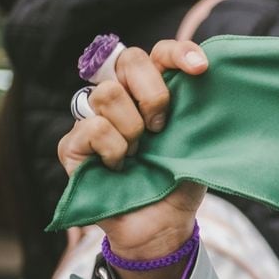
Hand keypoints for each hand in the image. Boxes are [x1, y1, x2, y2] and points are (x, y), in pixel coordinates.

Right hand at [57, 40, 209, 278]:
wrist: (164, 226)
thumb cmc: (180, 181)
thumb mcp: (198, 143)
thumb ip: (195, 110)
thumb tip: (205, 78)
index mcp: (152, 91)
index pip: (159, 53)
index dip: (178, 52)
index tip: (201, 69)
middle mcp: (120, 98)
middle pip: (128, 60)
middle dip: (153, 92)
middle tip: (162, 127)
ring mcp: (93, 119)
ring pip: (108, 94)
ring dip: (133, 127)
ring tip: (141, 152)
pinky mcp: (73, 147)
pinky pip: (92, 128)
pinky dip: (114, 148)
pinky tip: (121, 165)